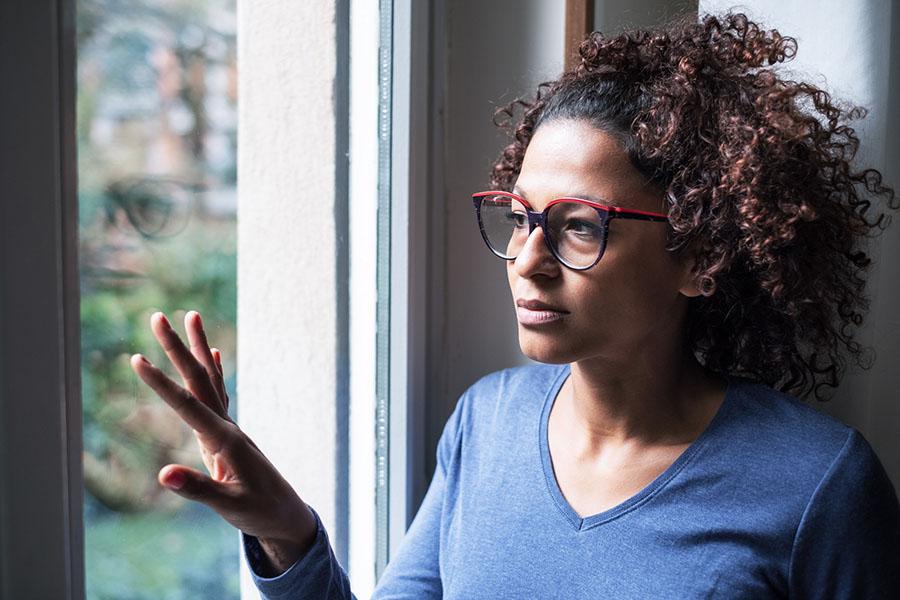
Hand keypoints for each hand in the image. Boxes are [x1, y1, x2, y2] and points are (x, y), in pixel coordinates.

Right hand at [130, 310, 315, 573]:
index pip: (187, 405)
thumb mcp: (227, 504)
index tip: (136, 359)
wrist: (285, 515)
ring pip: (210, 380)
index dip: (161, 383)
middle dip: (178, 348)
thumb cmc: (259, 511)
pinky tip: (215, 353)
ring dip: (197, 348)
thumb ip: (197, 488)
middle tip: (157, 316)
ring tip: (190, 316)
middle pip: (199, 379)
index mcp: (224, 440)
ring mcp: (230, 428)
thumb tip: (164, 475)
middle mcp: (227, 426)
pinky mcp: (229, 435)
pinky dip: (214, 371)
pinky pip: (219, 394)